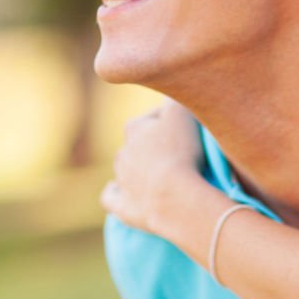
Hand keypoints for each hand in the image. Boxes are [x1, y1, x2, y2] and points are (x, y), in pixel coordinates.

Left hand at [100, 100, 206, 234]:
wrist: (174, 197)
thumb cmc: (181, 151)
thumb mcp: (182, 113)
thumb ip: (174, 100)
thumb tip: (171, 92)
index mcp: (135, 127)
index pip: (153, 118)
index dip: (171, 122)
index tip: (188, 131)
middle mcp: (123, 152)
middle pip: (138, 144)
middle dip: (153, 146)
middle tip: (180, 154)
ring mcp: (121, 180)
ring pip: (125, 169)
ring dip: (138, 170)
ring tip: (161, 176)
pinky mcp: (121, 207)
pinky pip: (110, 197)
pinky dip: (114, 193)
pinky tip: (120, 192)